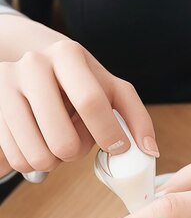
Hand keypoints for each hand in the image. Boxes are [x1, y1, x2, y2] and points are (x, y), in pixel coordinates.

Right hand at [0, 39, 157, 174]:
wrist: (31, 70)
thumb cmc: (80, 85)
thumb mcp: (111, 91)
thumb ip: (136, 118)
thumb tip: (150, 151)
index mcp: (67, 55)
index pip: (91, 103)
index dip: (108, 135)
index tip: (118, 147)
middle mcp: (33, 66)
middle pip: (65, 143)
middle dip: (78, 152)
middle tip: (77, 139)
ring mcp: (6, 87)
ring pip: (40, 157)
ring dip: (55, 160)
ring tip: (56, 137)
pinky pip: (19, 161)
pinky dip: (34, 161)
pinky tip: (37, 140)